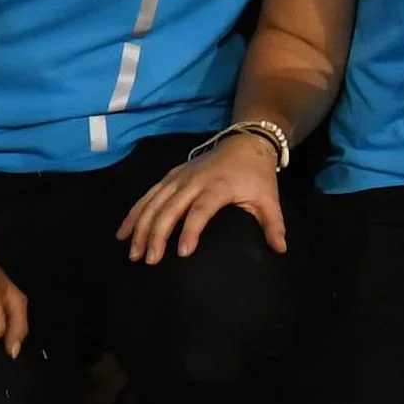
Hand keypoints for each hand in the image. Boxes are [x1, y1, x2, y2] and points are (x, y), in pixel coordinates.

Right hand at [115, 131, 285, 262]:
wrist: (244, 143)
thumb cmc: (257, 175)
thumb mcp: (270, 199)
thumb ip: (273, 225)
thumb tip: (280, 250)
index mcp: (218, 187)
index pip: (200, 210)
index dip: (190, 230)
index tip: (182, 253)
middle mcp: (193, 181)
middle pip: (169, 208)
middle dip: (156, 235)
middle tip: (149, 260)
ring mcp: (177, 178)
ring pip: (153, 203)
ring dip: (141, 227)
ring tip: (133, 251)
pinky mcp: (169, 177)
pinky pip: (147, 196)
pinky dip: (134, 214)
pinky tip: (124, 232)